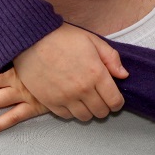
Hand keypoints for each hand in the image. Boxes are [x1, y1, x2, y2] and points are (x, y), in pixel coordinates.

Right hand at [11, 24, 127, 120]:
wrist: (31, 40)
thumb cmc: (63, 38)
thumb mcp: (93, 41)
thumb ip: (111, 59)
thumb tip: (124, 75)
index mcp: (96, 74)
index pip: (114, 101)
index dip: (118, 103)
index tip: (115, 99)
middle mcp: (82, 89)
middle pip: (101, 112)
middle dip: (105, 107)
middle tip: (101, 99)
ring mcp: (64, 97)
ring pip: (85, 117)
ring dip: (89, 111)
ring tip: (87, 101)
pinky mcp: (49, 101)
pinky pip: (66, 116)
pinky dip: (72, 112)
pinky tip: (72, 101)